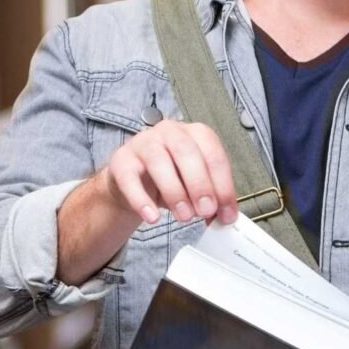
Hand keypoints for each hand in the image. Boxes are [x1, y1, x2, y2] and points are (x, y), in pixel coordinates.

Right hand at [104, 120, 237, 225]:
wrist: (134, 182)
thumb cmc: (172, 179)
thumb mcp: (195, 187)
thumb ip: (212, 199)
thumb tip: (225, 218)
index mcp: (195, 133)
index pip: (214, 154)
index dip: (223, 185)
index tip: (226, 213)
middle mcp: (170, 131)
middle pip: (186, 151)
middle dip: (200, 184)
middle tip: (206, 211)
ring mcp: (143, 142)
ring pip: (159, 161)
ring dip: (175, 192)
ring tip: (184, 216)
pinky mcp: (121, 159)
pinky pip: (129, 178)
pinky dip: (141, 200)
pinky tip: (152, 217)